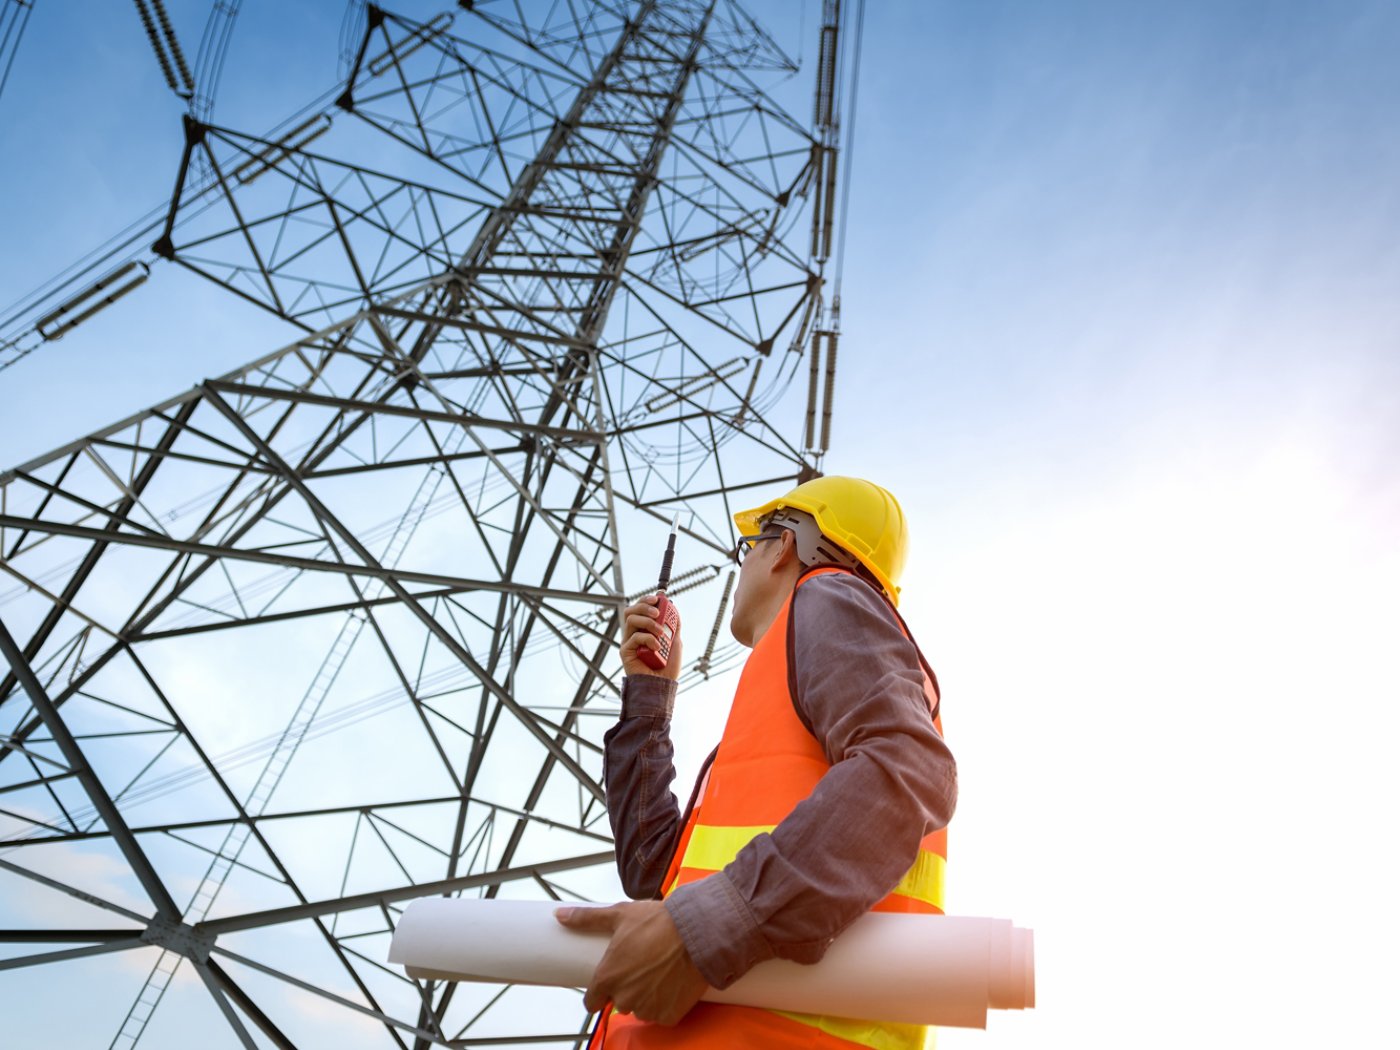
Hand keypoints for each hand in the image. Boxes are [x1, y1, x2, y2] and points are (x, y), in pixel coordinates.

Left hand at [555, 901, 707, 1024]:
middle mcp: (625, 998)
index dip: (599, 992)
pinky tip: (671, 983)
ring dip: (646, 997)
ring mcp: (647, 1009)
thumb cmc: (658, 922)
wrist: (697, 931)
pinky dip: (666, 1004)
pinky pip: (661, 1015)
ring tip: (659, 972)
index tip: (608, 983)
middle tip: (641, 966)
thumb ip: (587, 919)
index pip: (591, 1001)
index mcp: (608, 977)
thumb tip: (560, 915)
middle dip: (627, 988)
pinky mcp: (668, 1015)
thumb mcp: (620, 915)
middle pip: (619, 1002)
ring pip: (640, 1008)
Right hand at [619, 595, 681, 679]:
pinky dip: (648, 639)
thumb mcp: (675, 642)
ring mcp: (629, 641)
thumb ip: (674, 626)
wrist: (663, 684)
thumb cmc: (668, 667)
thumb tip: (674, 609)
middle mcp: (634, 633)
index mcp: (644, 629)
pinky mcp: (625, 651)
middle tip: (656, 612)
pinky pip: (634, 637)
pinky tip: (656, 647)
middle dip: (643, 606)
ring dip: (648, 622)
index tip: (657, 599)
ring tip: (660, 632)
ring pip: (631, 620)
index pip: (640, 609)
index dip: (646, 600)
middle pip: (631, 610)